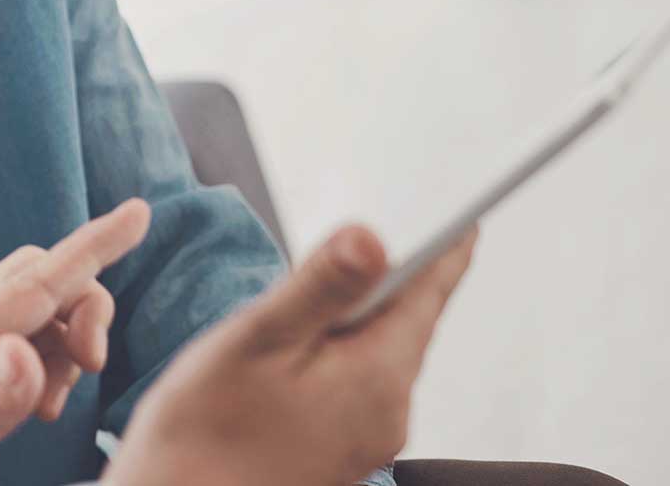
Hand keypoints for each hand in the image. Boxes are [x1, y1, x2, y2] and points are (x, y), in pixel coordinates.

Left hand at [0, 199, 150, 485]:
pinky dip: (52, 362)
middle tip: (91, 369)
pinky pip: (25, 338)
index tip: (137, 212)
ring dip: (69, 343)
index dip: (91, 247)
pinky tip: (42, 407)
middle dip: (85, 305)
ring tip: (54, 409)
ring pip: (38, 307)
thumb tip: (28, 352)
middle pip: (40, 278)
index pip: (35, 283)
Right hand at [104, 223, 478, 485]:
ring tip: (321, 290)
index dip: (447, 249)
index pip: (428, 296)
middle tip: (377, 234)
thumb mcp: (257, 339)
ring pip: (378, 354)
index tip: (467, 216)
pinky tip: (300, 348)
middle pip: (406, 324)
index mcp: (377, 377)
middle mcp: (388, 413)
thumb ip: (319, 286)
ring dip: (357, 319)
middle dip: (392, 280)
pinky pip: (357, 384)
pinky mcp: (340, 451)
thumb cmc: (202, 431)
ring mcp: (367, 438)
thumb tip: (373, 237)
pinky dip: (339, 353)